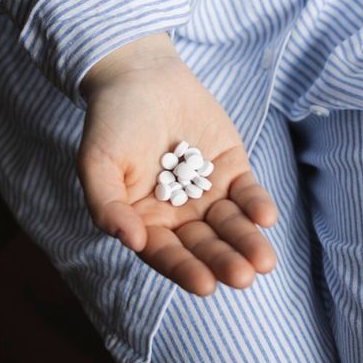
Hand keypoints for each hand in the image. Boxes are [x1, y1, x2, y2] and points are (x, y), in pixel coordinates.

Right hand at [78, 34, 278, 295]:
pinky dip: (257, 205)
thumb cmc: (111, 122)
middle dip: (224, 261)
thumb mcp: (96, 163)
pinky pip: (247, 193)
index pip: (167, 254)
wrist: (140, 76)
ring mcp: (208, 193)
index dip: (185, 270)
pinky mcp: (232, 170)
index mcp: (144, 221)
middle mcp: (179, 214)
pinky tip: (266, 218)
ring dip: (248, 242)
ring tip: (264, 261)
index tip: (206, 286)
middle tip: (244, 278)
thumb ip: (107, 205)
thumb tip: (131, 241)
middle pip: (205, 245)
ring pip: (231, 225)